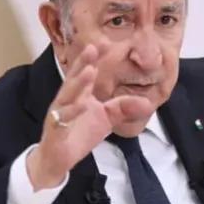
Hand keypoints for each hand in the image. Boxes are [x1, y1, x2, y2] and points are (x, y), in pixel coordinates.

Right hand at [26, 44, 152, 188]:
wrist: (57, 160)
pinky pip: (62, 120)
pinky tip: (82, 104)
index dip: (92, 58)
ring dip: (78, 83)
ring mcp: (59, 115)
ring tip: (89, 70)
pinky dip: (72, 112)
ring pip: (67, 96)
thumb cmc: (78, 134)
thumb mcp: (105, 119)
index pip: (85, 73)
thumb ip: (123, 108)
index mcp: (79, 95)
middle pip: (74, 79)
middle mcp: (67, 101)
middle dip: (83, 63)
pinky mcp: (55, 131)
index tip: (104, 42)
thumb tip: (148, 103)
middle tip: (92, 47)